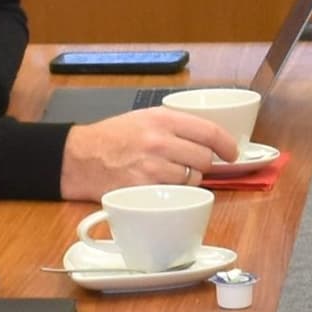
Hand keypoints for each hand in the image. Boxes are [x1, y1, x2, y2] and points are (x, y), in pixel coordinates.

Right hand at [62, 103, 233, 198]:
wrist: (79, 157)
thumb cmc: (111, 137)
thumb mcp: (144, 117)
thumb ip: (176, 125)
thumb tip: (209, 138)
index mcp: (163, 119)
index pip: (209, 132)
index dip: (227, 145)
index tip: (232, 153)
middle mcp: (160, 142)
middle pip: (204, 158)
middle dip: (205, 164)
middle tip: (195, 164)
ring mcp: (152, 168)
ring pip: (192, 178)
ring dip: (189, 179)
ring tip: (171, 174)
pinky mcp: (144, 189)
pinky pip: (174, 193)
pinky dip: (173, 192)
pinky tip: (161, 186)